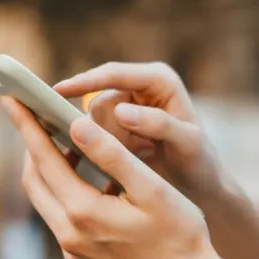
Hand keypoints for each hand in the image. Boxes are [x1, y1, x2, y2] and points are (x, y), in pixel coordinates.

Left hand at [1, 95, 224, 258]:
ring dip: (52, 174)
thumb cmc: (179, 233)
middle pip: (36, 183)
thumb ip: (111, 154)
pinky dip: (66, 198)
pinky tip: (88, 186)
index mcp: (84, 212)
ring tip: (68, 148)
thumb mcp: (150, 187)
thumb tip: (76, 124)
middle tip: (38, 121)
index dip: (28, 126)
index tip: (12, 100)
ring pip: (48, 204)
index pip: (44, 159)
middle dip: (34, 149)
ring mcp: (74, 255)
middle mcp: (70, 237)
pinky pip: (62, 224)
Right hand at [55, 62, 223, 202]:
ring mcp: (127, 106)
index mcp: (159, 79)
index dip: (85, 82)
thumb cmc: (200, 161)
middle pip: (99, 101)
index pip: (114, 74)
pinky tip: (128, 158)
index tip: (58, 92)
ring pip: (94, 121)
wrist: (200, 185)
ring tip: (141, 154)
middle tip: (135, 150)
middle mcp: (140, 87)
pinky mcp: (117, 126)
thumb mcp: (187, 142)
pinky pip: (95, 135)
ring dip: (108, 143)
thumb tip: (121, 110)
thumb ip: (158, 124)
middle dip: (106, 130)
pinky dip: (105, 149)